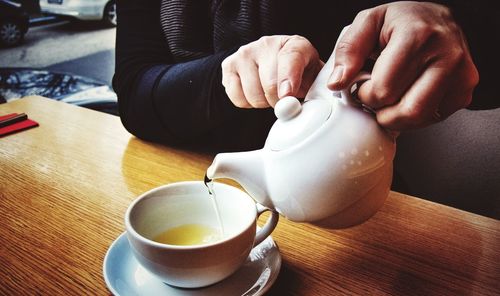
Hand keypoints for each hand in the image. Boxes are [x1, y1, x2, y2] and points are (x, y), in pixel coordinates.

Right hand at [222, 35, 322, 107]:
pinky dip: (247, 103)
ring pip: (253, 95)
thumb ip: (312, 90)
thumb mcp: (312, 79)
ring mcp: (245, 53)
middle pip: (270, 83)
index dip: (288, 79)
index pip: (290, 58)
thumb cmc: (297, 75)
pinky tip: (255, 92)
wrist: (274, 66)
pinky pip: (237, 97)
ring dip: (263, 103)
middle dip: (279, 101)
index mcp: (294, 44)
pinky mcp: (229, 65)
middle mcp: (267, 44)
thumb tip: (295, 107)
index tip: (287, 95)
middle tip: (284, 101)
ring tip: (269, 94)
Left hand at [328, 1, 478, 129]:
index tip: (363, 85)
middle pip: (405, 111)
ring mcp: (461, 74)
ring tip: (390, 98)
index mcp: (418, 36)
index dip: (365, 94)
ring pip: (420, 119)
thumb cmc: (401, 21)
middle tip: (375, 97)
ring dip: (397, 117)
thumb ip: (348, 51)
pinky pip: (434, 118)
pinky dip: (415, 116)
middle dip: (381, 111)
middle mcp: (446, 55)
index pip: (384, 90)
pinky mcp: (465, 89)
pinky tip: (408, 96)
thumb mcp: (368, 23)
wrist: (436, 18)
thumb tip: (338, 83)